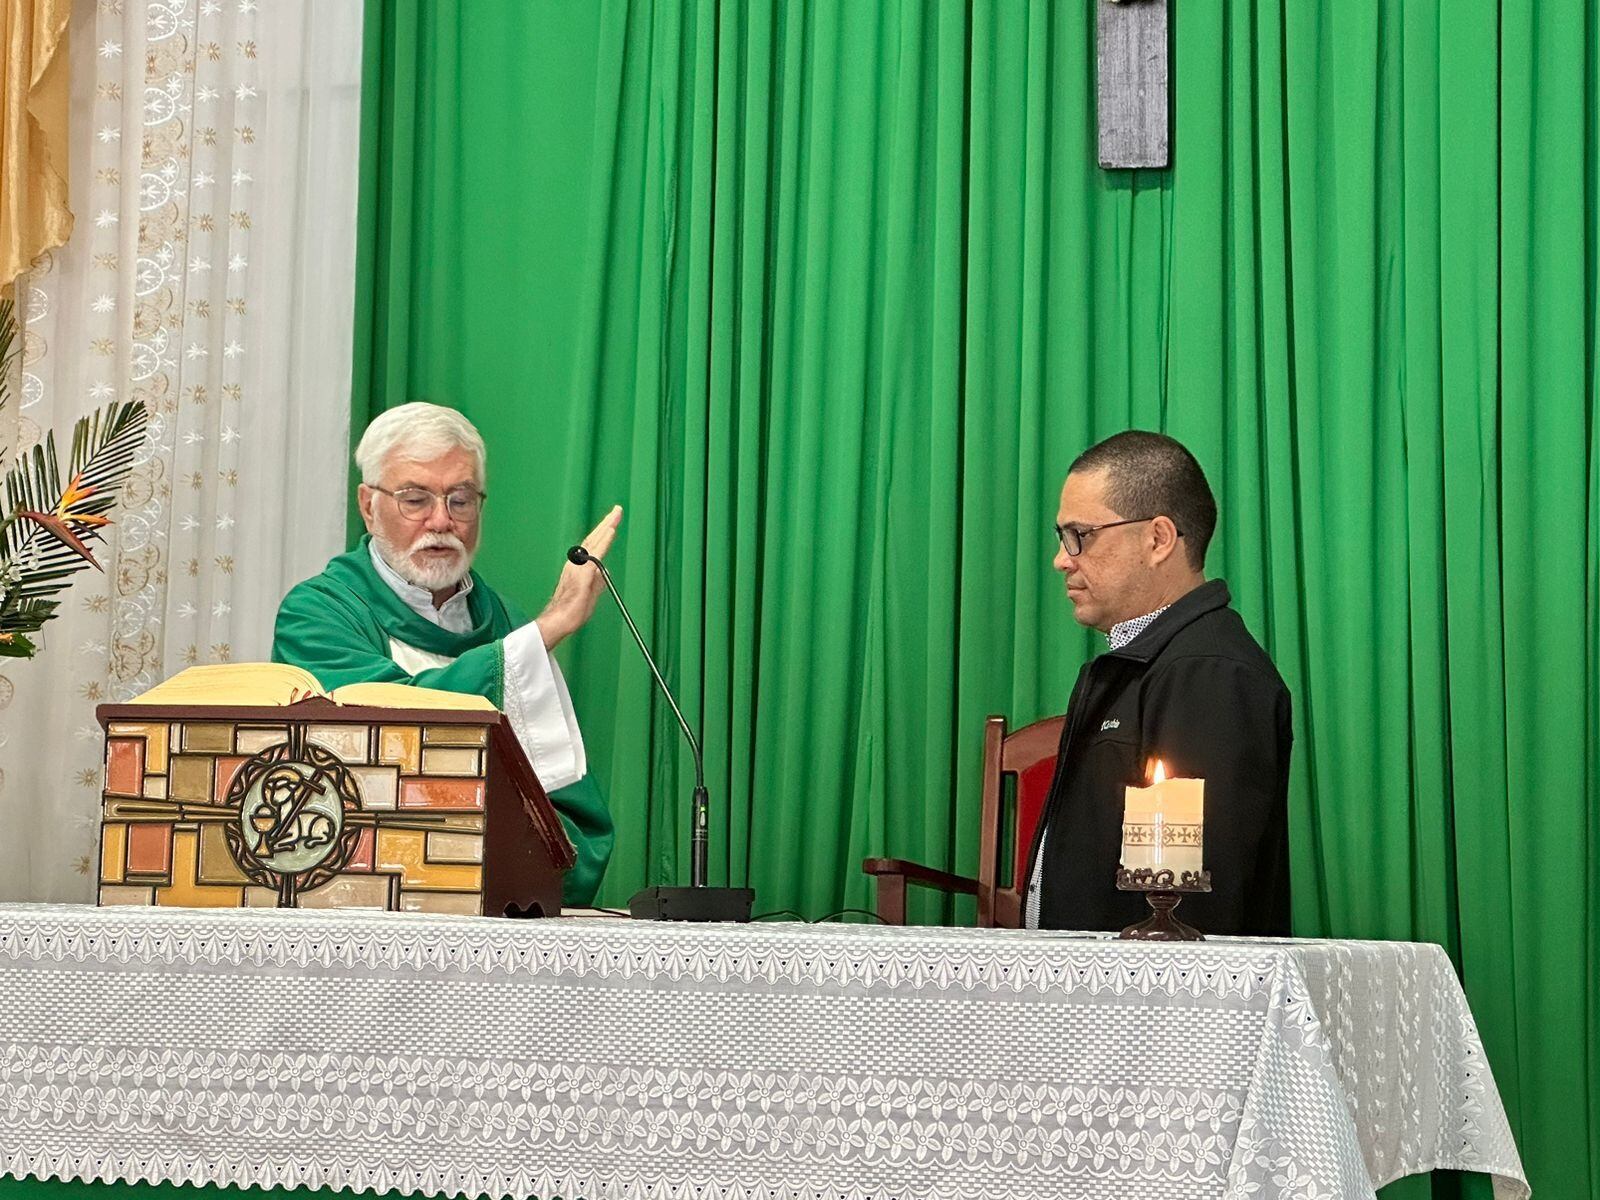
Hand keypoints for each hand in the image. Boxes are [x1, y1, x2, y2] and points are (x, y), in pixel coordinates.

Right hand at [538, 505, 622, 649]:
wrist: (560, 620)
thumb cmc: (573, 610)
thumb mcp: (591, 593)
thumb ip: (598, 580)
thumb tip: (605, 571)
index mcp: (578, 567)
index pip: (593, 546)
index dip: (603, 532)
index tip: (613, 521)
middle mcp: (576, 563)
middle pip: (594, 538)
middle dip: (607, 523)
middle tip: (617, 510)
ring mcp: (578, 567)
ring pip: (594, 542)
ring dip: (605, 527)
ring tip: (615, 515)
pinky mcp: (582, 574)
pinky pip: (595, 554)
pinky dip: (604, 541)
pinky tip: (610, 531)